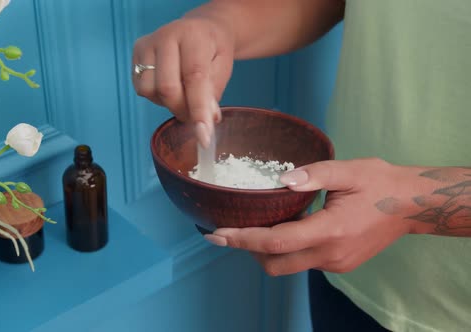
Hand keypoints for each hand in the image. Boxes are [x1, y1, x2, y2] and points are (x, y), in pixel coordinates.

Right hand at [132, 17, 234, 147]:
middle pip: (167, 88)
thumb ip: (212, 94)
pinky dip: (157, 97)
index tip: (204, 137)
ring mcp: (147, 44)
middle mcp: (166, 35)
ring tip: (183, 95)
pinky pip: (140, 88)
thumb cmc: (213, 49)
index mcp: (193, 35)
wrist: (201, 28)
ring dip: (168, 103)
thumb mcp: (223, 68)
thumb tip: (204, 122)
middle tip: (195, 117)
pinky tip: (170, 88)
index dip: (198, 110)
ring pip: (149, 91)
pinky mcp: (136, 53)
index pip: (194, 78)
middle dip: (182, 110)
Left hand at [205, 158, 439, 275]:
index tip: (216, 233)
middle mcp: (330, 254)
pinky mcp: (339, 265)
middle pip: (274, 263)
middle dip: (248, 250)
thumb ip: (313, 174)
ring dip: (268, 249)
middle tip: (232, 228)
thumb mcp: (348, 170)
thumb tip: (280, 182)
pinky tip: (289, 225)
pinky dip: (288, 248)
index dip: (243, 239)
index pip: (276, 242)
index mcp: (330, 230)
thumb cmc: (380, 182)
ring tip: (261, 222)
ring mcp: (336, 263)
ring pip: (287, 265)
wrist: (412, 205)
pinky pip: (303, 262)